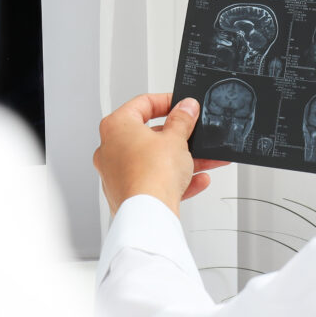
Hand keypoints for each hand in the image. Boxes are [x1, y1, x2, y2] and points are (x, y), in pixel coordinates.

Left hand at [93, 93, 231, 216]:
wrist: (148, 214)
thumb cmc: (151, 175)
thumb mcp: (176, 139)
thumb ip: (182, 120)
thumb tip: (186, 109)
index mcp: (116, 127)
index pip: (142, 104)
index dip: (166, 102)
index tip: (182, 105)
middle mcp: (110, 150)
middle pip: (149, 135)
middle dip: (177, 136)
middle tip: (193, 132)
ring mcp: (117, 174)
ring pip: (154, 161)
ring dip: (182, 159)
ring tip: (205, 159)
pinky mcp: (127, 195)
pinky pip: (154, 181)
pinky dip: (175, 180)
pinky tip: (197, 180)